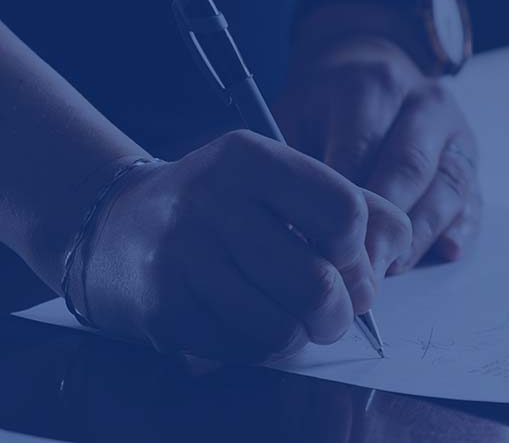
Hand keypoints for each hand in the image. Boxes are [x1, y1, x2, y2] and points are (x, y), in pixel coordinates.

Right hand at [71, 130, 412, 362]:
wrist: (114, 227)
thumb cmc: (218, 208)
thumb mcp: (278, 182)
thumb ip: (351, 205)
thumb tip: (394, 254)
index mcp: (250, 158)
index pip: (345, 213)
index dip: (358, 254)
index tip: (344, 263)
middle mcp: (212, 200)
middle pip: (318, 285)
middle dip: (337, 315)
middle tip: (329, 314)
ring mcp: (182, 255)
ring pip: (280, 329)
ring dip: (293, 336)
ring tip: (279, 317)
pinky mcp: (163, 306)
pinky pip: (239, 351)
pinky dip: (250, 348)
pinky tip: (235, 321)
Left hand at [276, 36, 482, 271]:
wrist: (368, 69)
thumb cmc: (325, 106)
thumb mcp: (296, 114)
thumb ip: (297, 162)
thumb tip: (296, 227)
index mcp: (374, 86)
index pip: (362, 149)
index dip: (346, 202)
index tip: (327, 243)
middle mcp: (423, 104)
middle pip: (410, 168)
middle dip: (386, 224)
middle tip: (362, 268)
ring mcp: (454, 132)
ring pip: (447, 187)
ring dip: (420, 234)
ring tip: (392, 268)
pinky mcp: (471, 160)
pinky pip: (472, 198)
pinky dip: (460, 228)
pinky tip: (445, 252)